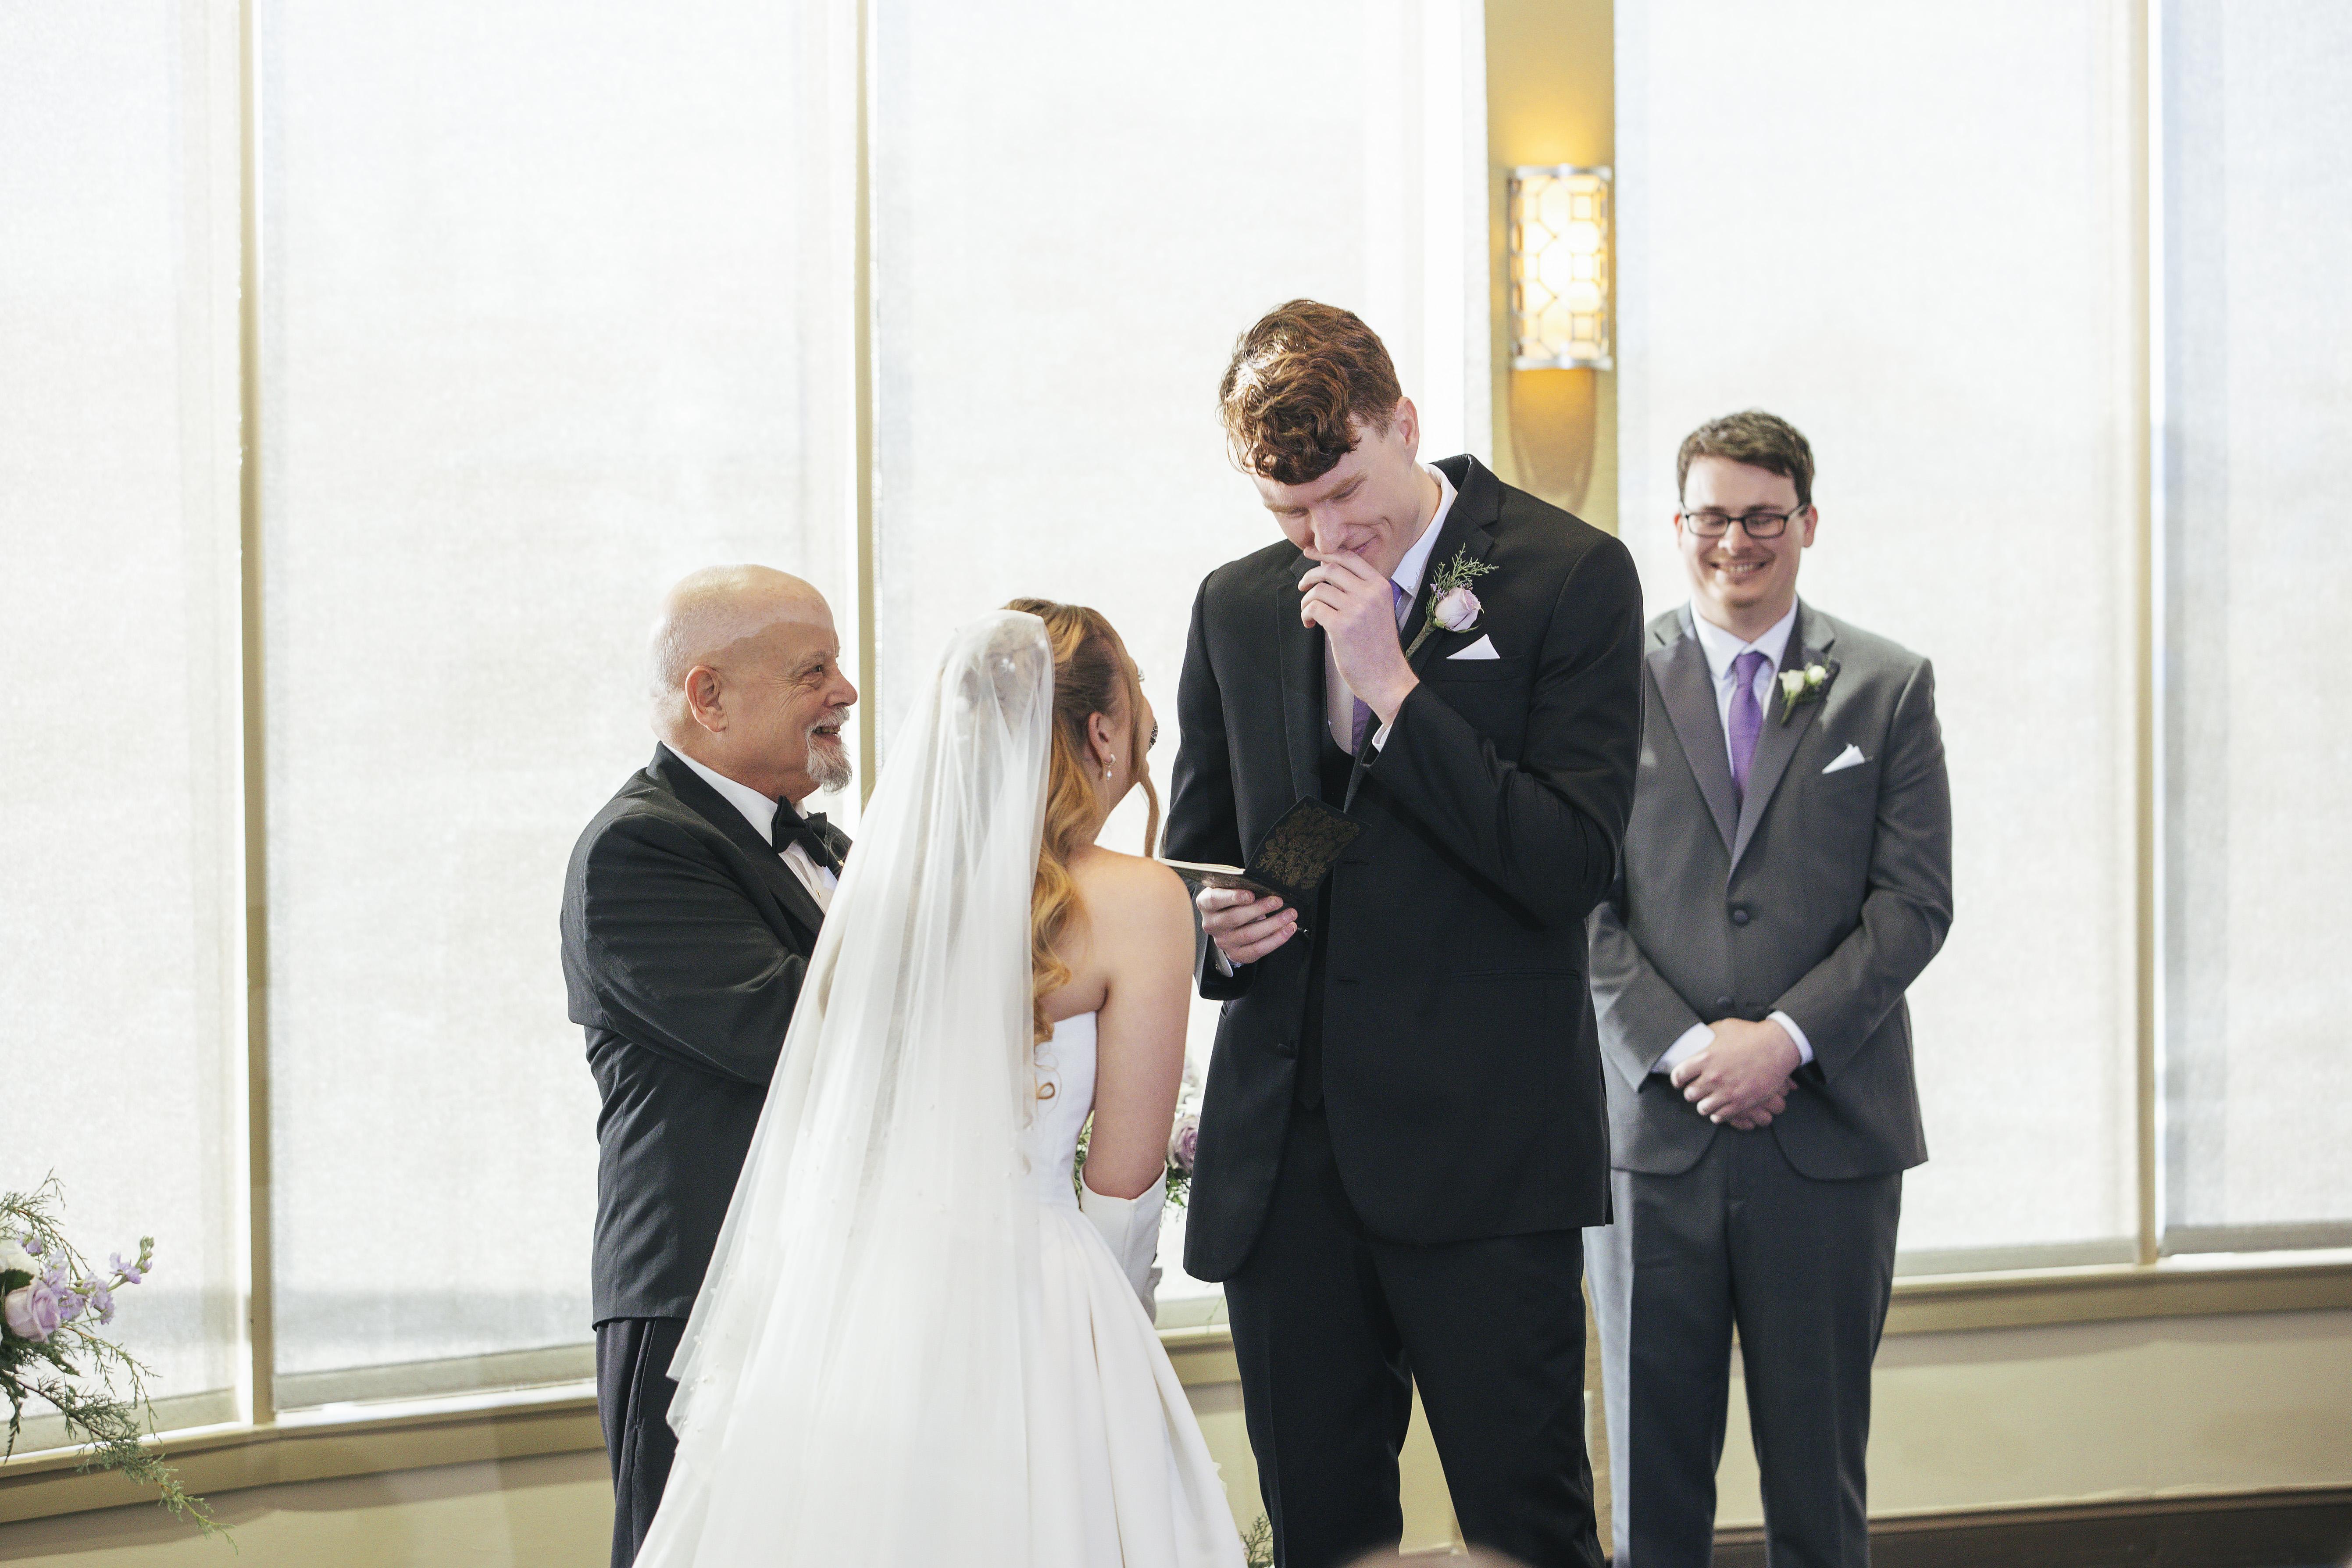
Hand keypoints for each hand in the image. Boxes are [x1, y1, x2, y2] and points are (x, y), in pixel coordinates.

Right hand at [1198, 886, 1296, 966]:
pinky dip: (1275, 940)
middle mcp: (1211, 924)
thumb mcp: (1232, 887)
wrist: (1228, 917)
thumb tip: (1264, 886)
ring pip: (1248, 935)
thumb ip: (1241, 886)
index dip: (1233, 897)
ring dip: (1273, 924)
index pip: (1215, 900)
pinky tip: (1288, 929)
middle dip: (1259, 909)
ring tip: (1289, 915)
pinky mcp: (1235, 954)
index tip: (1251, 894)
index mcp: (1206, 903)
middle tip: (1278, 901)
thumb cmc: (1233, 898)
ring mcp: (1222, 941)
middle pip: (1235, 918)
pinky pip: (1257, 950)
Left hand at [1299, 551, 1417, 725]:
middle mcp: (1370, 593)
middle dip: (1310, 575)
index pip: (1348, 557)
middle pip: (1330, 569)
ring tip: (1309, 614)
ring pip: (1319, 589)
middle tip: (1303, 586)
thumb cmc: (1378, 646)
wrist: (1386, 677)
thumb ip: (1360, 590)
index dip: (1325, 552)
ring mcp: (1356, 609)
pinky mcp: (1341, 626)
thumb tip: (1328, 572)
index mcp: (1380, 586)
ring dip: (1307, 600)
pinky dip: (1306, 614)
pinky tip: (1309, 624)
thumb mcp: (1378, 609)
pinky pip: (1313, 608)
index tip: (1310, 553)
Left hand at [1670, 1017, 1801, 1123]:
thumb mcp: (1724, 1028)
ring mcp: (1728, 1091)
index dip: (1677, 1079)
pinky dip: (1717, 1114)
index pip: (1679, 1075)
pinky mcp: (1741, 1102)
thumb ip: (1707, 1036)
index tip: (1680, 1081)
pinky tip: (1719, 1109)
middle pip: (1690, 1094)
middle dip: (1691, 1092)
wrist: (1777, 1046)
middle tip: (1695, 1090)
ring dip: (1703, 1105)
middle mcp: (1714, 1077)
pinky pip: (1720, 1116)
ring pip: (1703, 1108)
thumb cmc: (1751, 1034)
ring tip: (1706, 1101)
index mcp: (1705, 1058)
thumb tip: (1697, 1039)